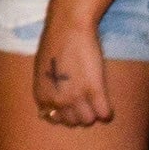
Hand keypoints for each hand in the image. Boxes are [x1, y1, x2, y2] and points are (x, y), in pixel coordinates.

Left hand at [33, 13, 114, 127]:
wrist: (69, 27)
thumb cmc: (54, 44)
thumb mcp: (41, 71)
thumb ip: (47, 90)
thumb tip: (51, 108)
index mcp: (41, 95)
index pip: (54, 119)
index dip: (64, 112)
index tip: (71, 104)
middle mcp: (57, 100)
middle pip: (73, 122)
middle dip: (79, 113)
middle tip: (85, 100)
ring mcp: (75, 97)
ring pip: (89, 120)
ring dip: (93, 113)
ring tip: (95, 99)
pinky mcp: (94, 91)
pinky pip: (104, 115)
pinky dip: (107, 111)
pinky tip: (106, 101)